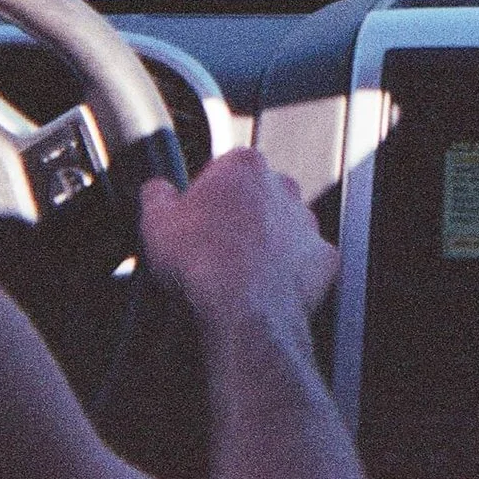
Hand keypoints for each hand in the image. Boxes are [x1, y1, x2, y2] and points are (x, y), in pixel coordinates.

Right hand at [139, 150, 337, 327]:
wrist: (245, 312)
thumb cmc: (203, 264)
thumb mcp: (155, 222)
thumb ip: (156, 194)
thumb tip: (157, 189)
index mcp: (245, 166)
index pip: (223, 170)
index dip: (204, 197)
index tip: (194, 221)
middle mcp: (284, 187)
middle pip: (255, 197)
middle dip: (237, 218)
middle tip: (212, 249)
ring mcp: (307, 223)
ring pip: (282, 228)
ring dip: (263, 244)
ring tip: (236, 274)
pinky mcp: (323, 258)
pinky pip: (303, 261)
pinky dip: (286, 273)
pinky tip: (263, 288)